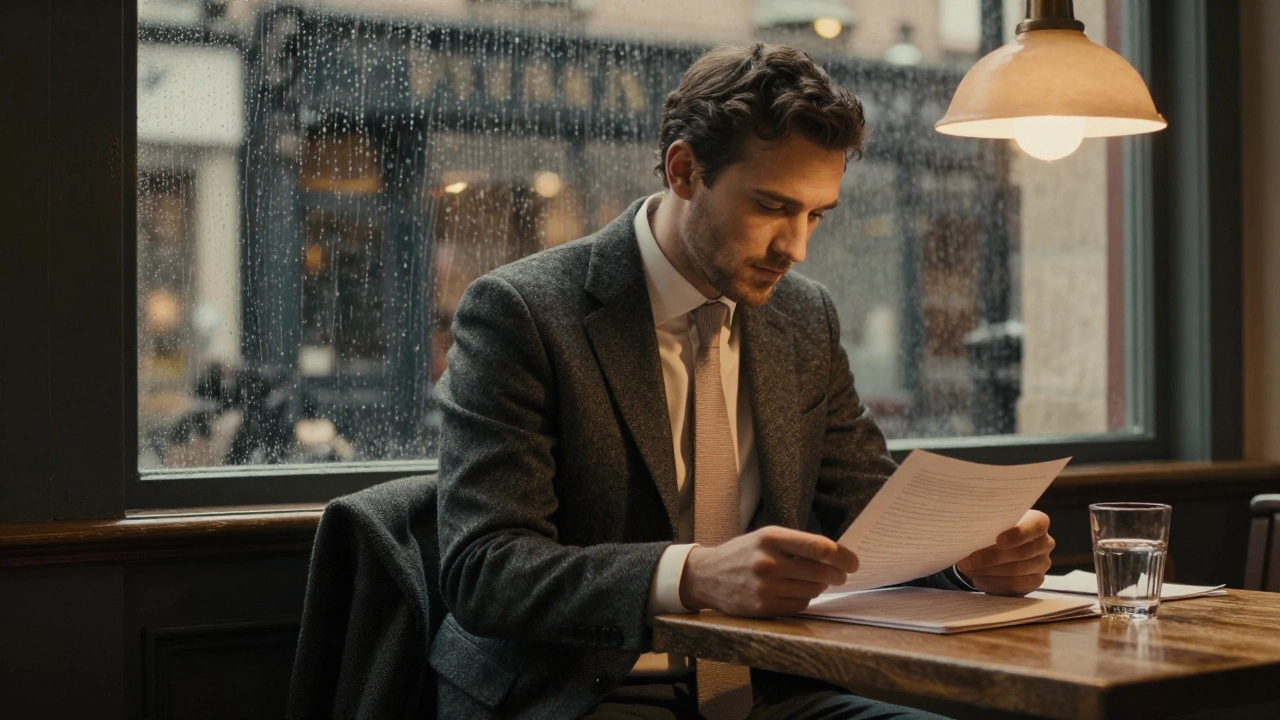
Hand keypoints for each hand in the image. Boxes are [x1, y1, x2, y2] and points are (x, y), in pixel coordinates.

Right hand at [678, 526, 857, 616]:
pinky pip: (799, 605)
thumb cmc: (742, 554)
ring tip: (813, 581)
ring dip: (819, 587)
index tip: (853, 562)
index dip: (842, 556)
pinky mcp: (764, 607)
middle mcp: (768, 562)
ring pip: (812, 590)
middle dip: (838, 575)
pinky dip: (804, 599)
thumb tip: (835, 557)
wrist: (707, 576)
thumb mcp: (765, 537)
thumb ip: (796, 544)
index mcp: (771, 538)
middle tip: (843, 575)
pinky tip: (797, 591)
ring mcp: (766, 587)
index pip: (819, 548)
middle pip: (820, 571)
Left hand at [956, 510, 1054, 595]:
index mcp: (1038, 522)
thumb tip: (971, 536)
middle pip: (1021, 553)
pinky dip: (994, 583)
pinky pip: (1015, 585)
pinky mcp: (1036, 580)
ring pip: (1016, 570)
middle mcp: (1045, 543)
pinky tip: (978, 579)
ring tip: (968, 569)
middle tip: (967, 561)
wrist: (1000, 543)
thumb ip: (989, 524)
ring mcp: (1042, 563)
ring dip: (988, 571)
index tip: (999, 541)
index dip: (1018, 535)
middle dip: (990, 558)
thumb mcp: (993, 521)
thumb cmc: (995, 528)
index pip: (1035, 527)